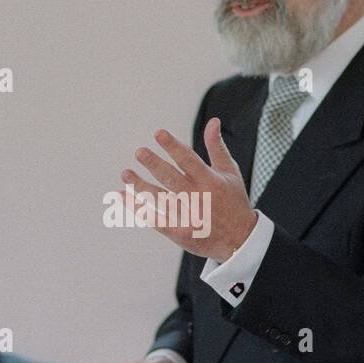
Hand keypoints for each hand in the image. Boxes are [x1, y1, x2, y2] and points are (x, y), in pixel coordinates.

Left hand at [120, 118, 257, 262]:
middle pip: (172, 179)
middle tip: (139, 152)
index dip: (173, 147)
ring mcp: (188, 217)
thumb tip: (213, 121)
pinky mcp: (180, 233)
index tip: (158, 134)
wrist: (240, 241)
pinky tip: (123, 196)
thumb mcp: (230, 173)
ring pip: (160, 199)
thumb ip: (217, 147)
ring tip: (126, 174)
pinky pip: (156, 220)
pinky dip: (138, 209)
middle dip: (155, 165)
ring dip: (141, 186)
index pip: (189, 160)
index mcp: (210, 181)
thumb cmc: (233, 202)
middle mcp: (198, 198)